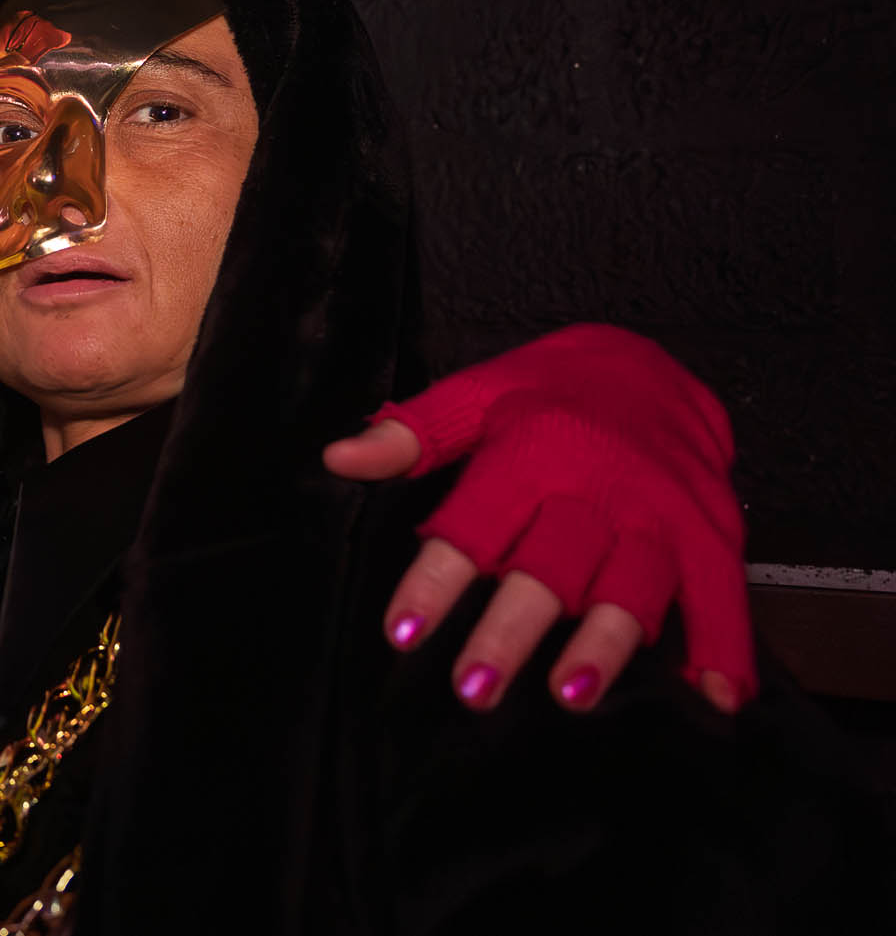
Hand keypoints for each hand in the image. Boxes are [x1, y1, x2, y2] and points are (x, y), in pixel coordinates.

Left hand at [323, 326, 753, 715]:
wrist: (656, 364)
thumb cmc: (552, 391)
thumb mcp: (478, 394)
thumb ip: (412, 434)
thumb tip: (339, 458)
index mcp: (534, 449)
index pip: (473, 524)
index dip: (435, 581)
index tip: (403, 631)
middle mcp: (599, 484)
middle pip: (550, 566)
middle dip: (512, 629)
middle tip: (474, 687)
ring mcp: (661, 513)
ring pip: (632, 587)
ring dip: (603, 645)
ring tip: (570, 695)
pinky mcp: (712, 533)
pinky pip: (723, 594)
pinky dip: (724, 648)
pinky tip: (712, 698)